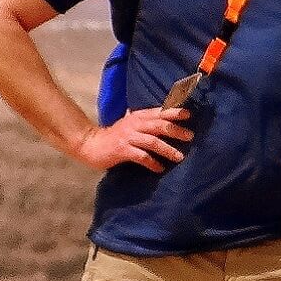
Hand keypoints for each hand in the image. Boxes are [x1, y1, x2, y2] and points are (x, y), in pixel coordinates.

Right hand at [72, 107, 193, 172]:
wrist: (91, 144)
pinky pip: (141, 156)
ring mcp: (128, 137)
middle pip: (159, 125)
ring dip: (167, 149)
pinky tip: (159, 168)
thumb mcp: (130, 124)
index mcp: (137, 117)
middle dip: (175, 130)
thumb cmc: (114, 136)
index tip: (188, 114)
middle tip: (190, 136)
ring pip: (152, 141)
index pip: (158, 112)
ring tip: (179, 157)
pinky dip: (152, 163)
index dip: (173, 112)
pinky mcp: (122, 150)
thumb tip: (163, 117)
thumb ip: (144, 120)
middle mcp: (134, 125)